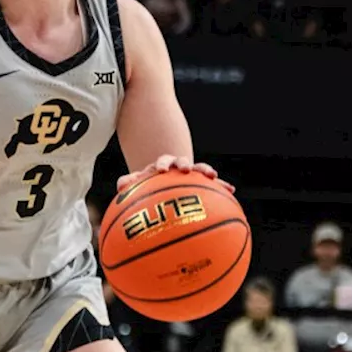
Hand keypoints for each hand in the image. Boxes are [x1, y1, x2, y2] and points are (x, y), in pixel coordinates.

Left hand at [117, 154, 234, 195]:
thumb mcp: (139, 183)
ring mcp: (191, 173)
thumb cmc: (151, 184)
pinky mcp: (202, 181)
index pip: (162, 162)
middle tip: (186, 168)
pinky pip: (213, 184)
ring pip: (200, 169)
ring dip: (206, 170)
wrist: (164, 181)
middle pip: (182, 161)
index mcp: (163, 166)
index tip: (162, 170)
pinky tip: (231, 190)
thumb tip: (121, 185)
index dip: (162, 164)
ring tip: (214, 175)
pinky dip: (221, 185)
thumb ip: (130, 183)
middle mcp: (177, 166)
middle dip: (184, 164)